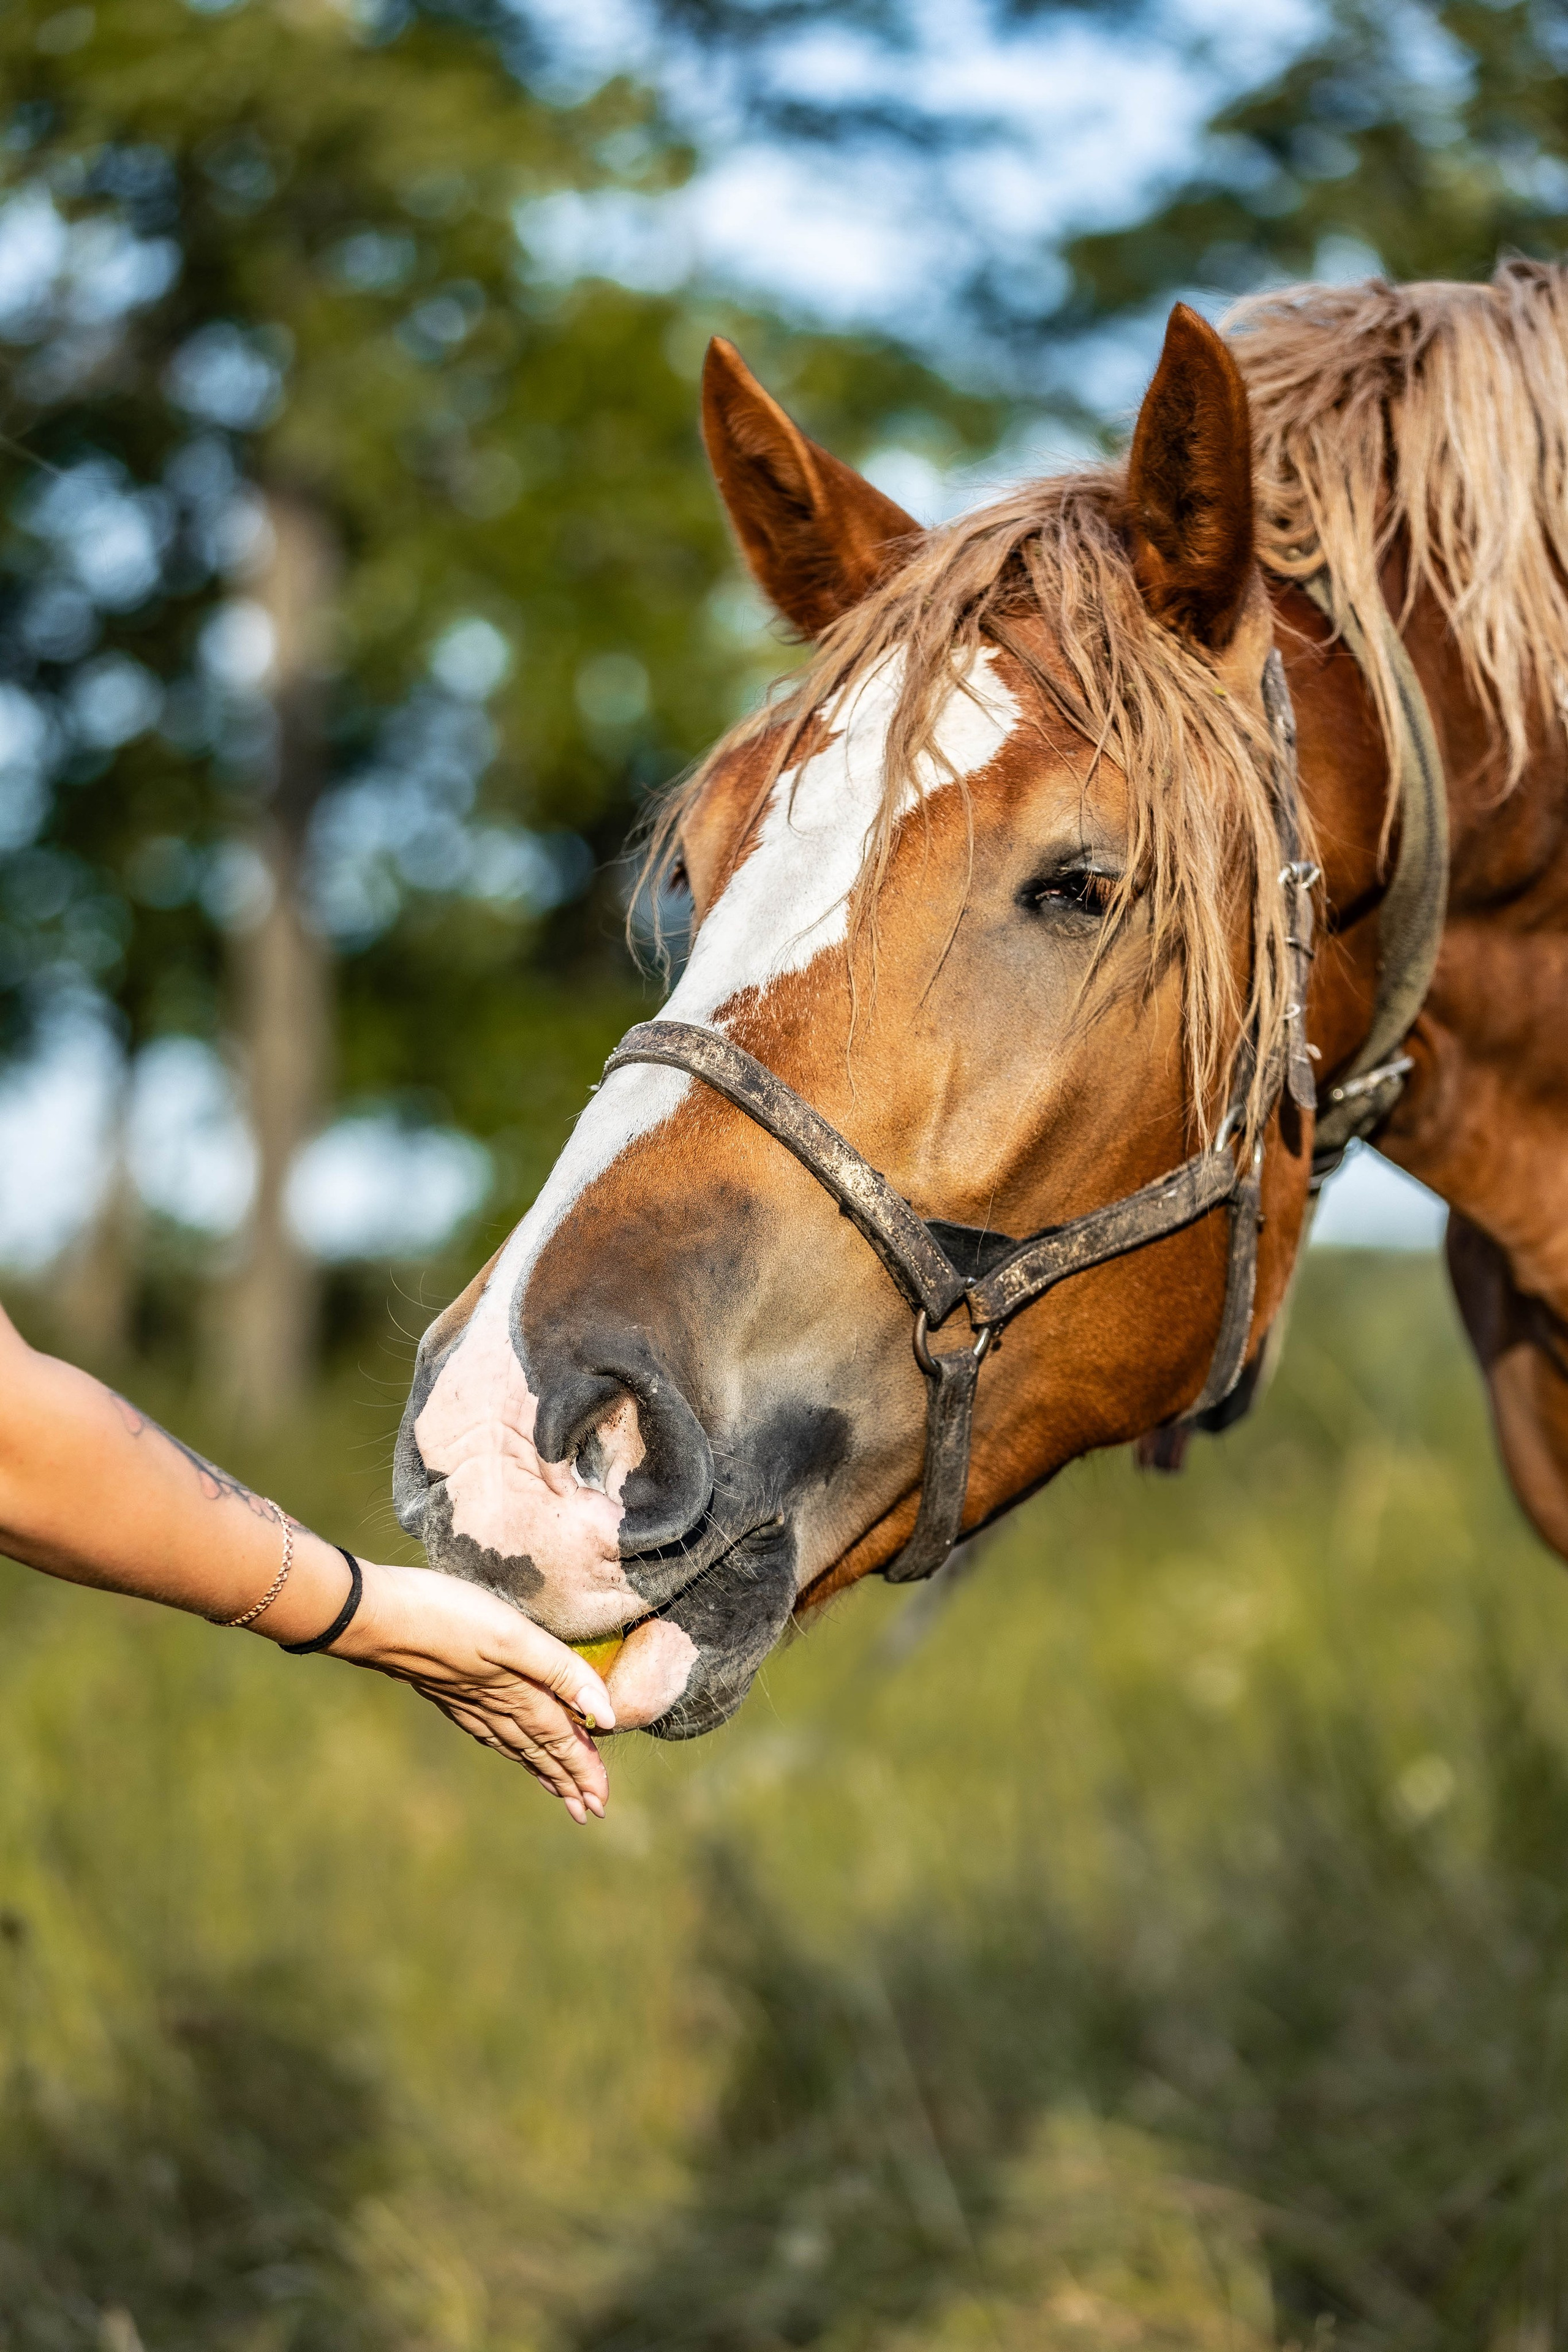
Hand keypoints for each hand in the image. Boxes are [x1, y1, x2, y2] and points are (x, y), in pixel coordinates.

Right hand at [332, 1561, 615, 1821]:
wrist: (373, 1615)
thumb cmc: (446, 1617)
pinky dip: (506, 1745)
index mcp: (516, 1693)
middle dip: (566, 1779)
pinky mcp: (446, 1688)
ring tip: (557, 1790)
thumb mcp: (513, 1636)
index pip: (560, 1739)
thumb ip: (560, 1672)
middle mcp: (493, 1704)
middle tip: (588, 1810)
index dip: (584, 1768)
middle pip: (539, 1748)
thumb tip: (606, 1717)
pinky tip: (504, 1744)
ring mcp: (466, 1699)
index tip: (601, 1803)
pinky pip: (487, 1729)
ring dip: (539, 1766)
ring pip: (514, 1742)